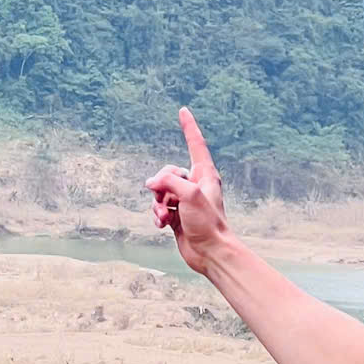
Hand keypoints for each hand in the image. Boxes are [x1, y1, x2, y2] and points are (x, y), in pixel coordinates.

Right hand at [145, 107, 227, 274]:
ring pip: (161, 192)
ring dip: (157, 204)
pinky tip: (162, 225)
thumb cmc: (208, 223)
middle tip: (164, 199)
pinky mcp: (178, 216)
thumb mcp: (189, 195)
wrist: (210, 253)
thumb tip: (152, 183)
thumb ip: (168, 181)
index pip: (195, 144)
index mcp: (205, 175)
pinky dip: (157, 216)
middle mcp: (195, 185)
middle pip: (168, 172)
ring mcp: (185, 201)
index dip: (189, 127)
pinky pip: (159, 208)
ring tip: (164, 216)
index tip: (183, 110)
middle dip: (160, 184)